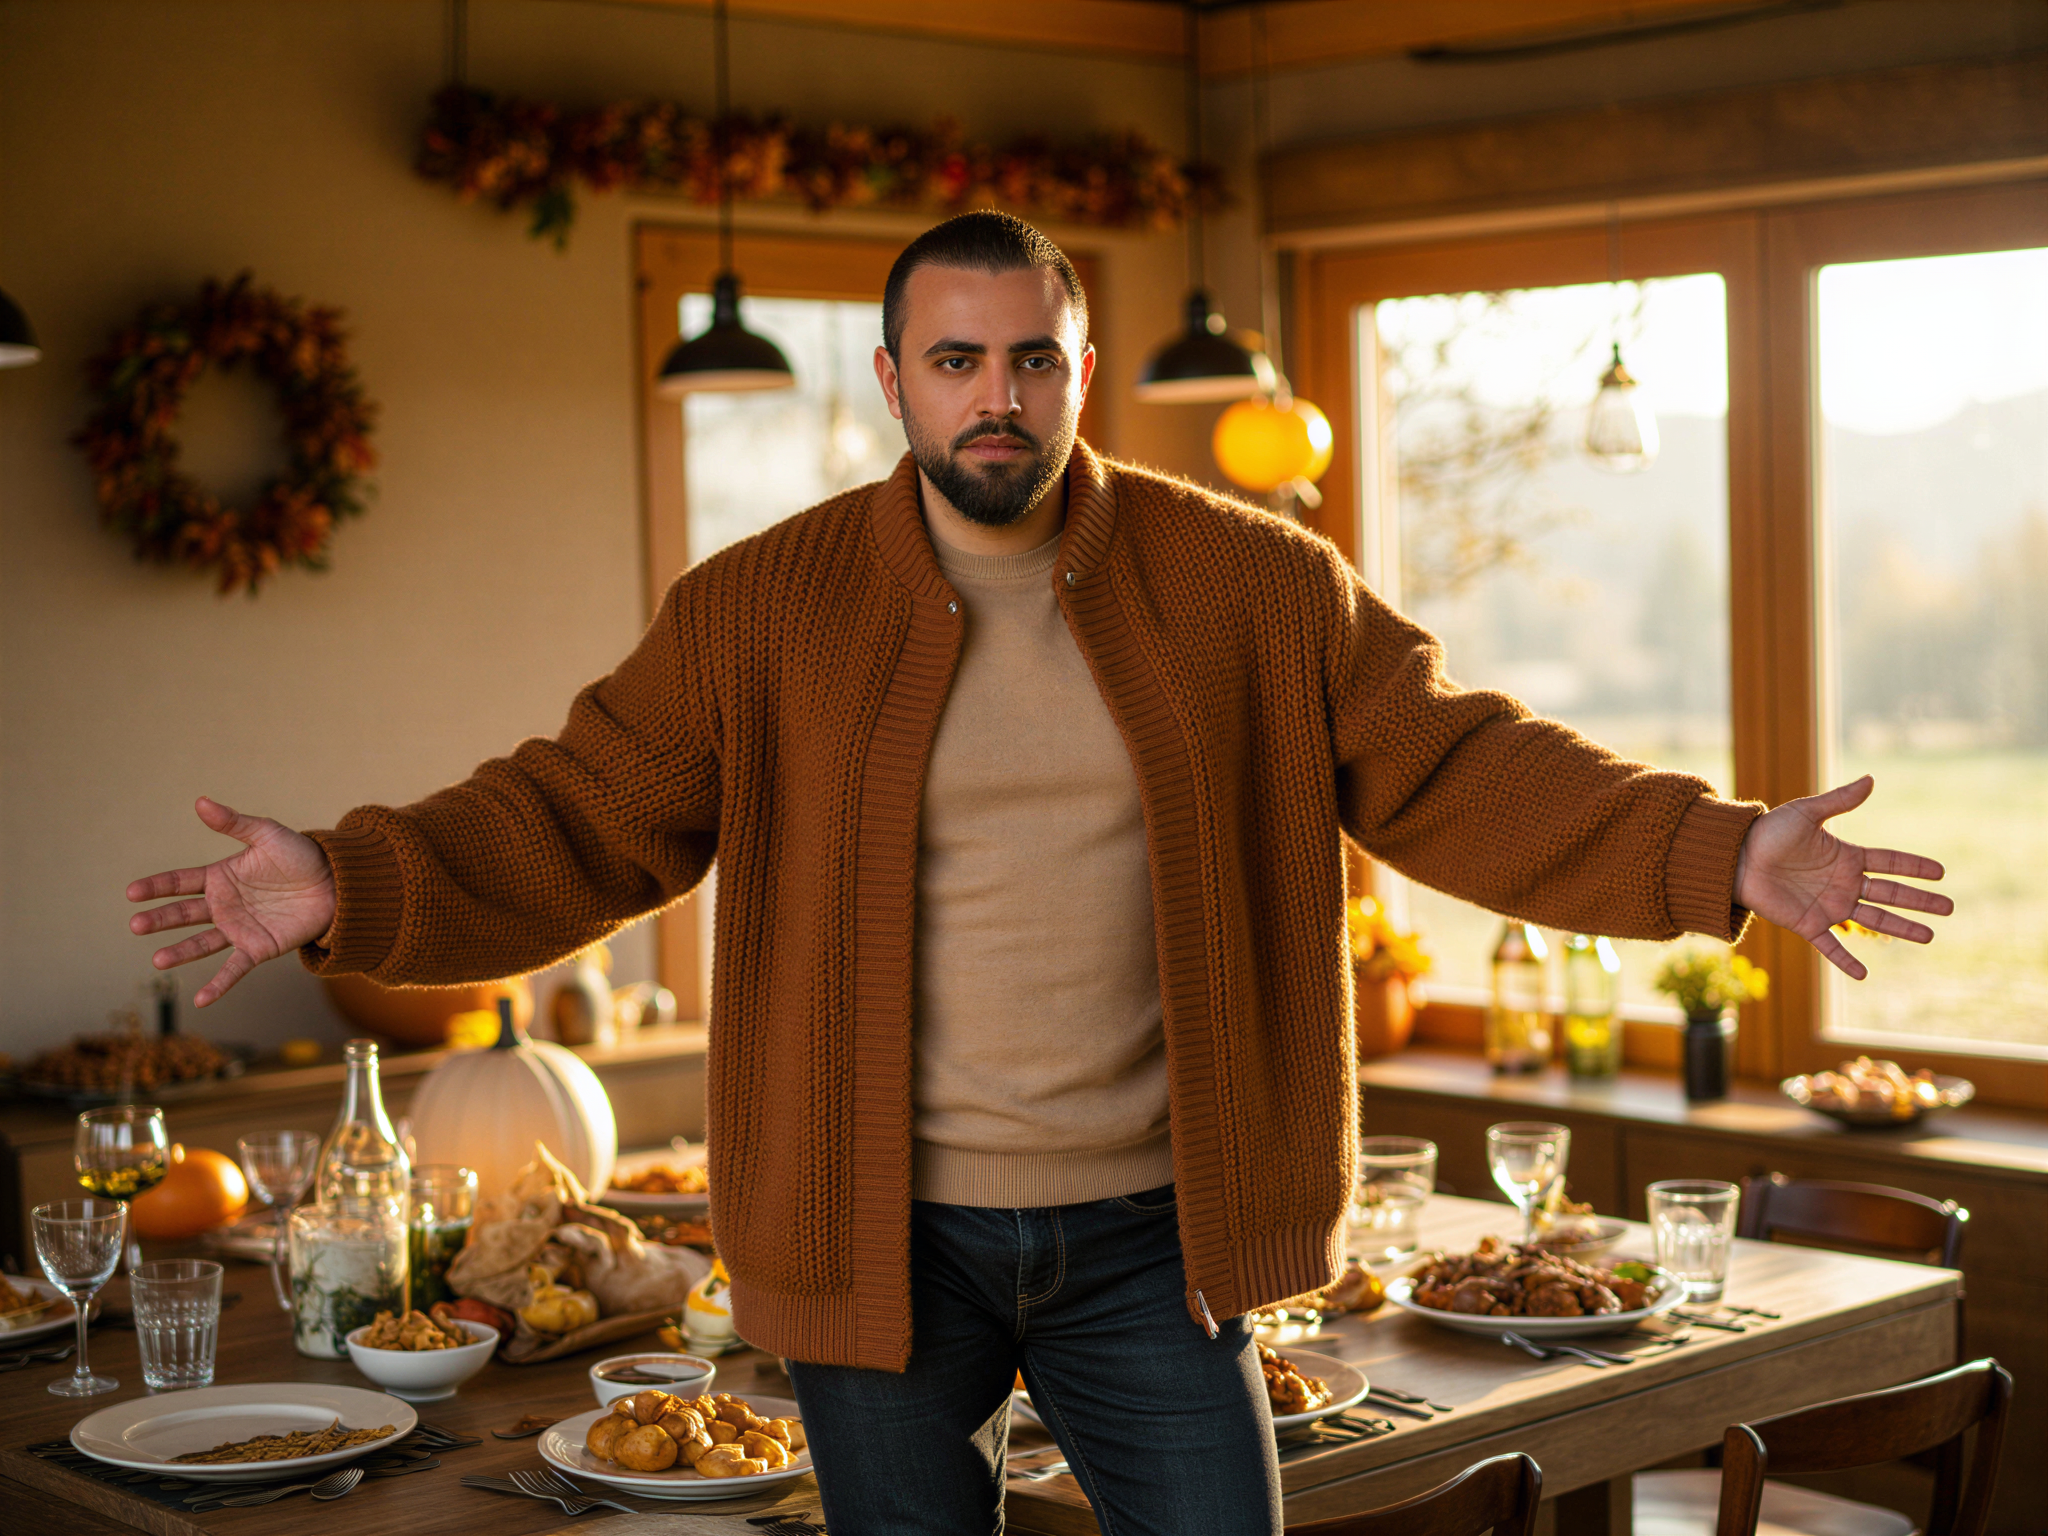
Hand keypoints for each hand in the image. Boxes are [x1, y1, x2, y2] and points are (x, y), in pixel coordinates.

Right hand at [126, 797, 336, 1006]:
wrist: (337, 883)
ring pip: (202, 944)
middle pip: (184, 914)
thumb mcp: (267, 834)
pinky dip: (218, 985)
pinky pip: (234, 969)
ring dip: (180, 952)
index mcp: (220, 877)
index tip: (131, 892)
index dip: (156, 887)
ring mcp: (239, 929)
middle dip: (160, 920)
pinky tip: (201, 1000)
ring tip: (158, 960)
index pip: (180, 882)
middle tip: (136, 925)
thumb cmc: (301, 856)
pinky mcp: (258, 948)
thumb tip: (200, 802)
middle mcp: (224, 905)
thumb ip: (234, 823)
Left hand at [1733, 775, 1951, 980]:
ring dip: (1901, 928)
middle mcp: (1842, 883)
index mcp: (1846, 857)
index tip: (1940, 872)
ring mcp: (1828, 905)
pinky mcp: (1807, 924)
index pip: (1889, 862)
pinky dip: (1846, 961)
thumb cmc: (1768, 833)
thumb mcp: (1806, 814)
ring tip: (1929, 936)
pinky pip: (1830, 946)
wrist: (1734, 857)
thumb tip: (1870, 779)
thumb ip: (1839, 802)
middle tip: (1949, 908)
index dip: (1914, 867)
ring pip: (1873, 919)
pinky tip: (1864, 975)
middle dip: (1920, 901)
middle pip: (1890, 893)